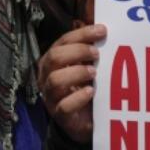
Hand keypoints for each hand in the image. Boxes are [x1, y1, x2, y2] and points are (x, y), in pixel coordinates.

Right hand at [37, 24, 105, 141]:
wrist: (82, 119)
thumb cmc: (82, 86)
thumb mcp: (84, 66)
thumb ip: (89, 51)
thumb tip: (103, 30)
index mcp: (52, 59)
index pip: (63, 41)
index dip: (82, 34)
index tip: (102, 31)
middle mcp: (46, 75)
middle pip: (54, 57)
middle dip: (78, 51)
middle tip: (97, 53)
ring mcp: (50, 95)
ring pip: (55, 80)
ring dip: (77, 73)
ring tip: (94, 72)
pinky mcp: (59, 114)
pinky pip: (64, 106)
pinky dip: (78, 97)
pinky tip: (90, 91)